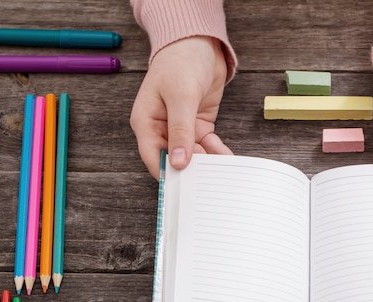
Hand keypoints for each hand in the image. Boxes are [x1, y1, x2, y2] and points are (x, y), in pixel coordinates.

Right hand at [130, 36, 232, 178]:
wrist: (199, 43)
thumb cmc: (181, 62)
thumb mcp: (181, 97)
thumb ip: (180, 131)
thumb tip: (178, 162)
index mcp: (146, 122)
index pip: (154, 157)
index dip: (168, 174)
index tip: (185, 187)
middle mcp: (161, 128)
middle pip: (175, 160)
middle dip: (193, 170)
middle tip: (210, 181)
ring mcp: (180, 128)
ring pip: (193, 155)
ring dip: (207, 163)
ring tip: (222, 172)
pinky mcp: (198, 125)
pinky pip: (207, 146)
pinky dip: (216, 152)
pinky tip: (226, 158)